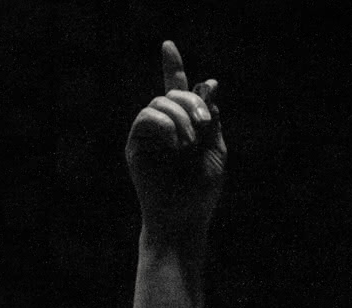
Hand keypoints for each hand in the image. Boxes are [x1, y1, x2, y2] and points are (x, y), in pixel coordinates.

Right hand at [126, 41, 226, 240]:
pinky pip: (146, 117)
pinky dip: (165, 125)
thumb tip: (208, 84)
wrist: (184, 219)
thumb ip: (210, 118)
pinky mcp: (136, 145)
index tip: (168, 45)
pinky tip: (177, 144)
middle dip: (191, 101)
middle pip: (172, 93)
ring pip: (160, 102)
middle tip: (204, 124)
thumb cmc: (202, 191)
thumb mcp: (216, 149)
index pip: (177, 91)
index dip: (172, 68)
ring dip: (181, 117)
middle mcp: (165, 127)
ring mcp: (148, 135)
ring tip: (190, 144)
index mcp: (186, 127)